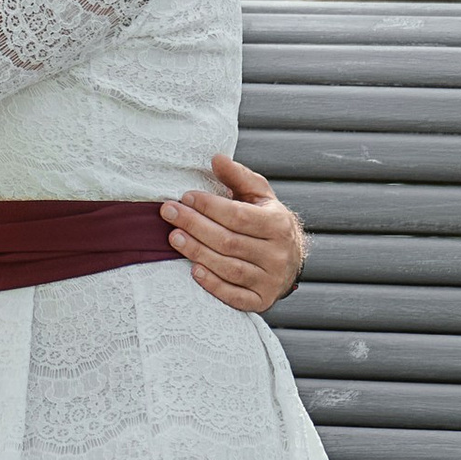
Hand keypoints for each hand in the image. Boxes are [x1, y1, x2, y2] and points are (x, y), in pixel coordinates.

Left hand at [162, 154, 305, 313]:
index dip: (209, 206)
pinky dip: (213, 285)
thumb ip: (238, 177)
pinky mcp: (262, 301)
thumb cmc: (267, 221)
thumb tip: (216, 158)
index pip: (238, 216)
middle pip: (229, 241)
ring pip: (229, 268)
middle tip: (168, 213)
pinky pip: (235, 296)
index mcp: (278, 224)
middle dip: (195, 225)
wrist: (291, 259)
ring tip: (173, 237)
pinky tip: (194, 270)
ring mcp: (271, 280)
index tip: (185, 197)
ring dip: (197, 252)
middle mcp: (278, 254)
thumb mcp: (259, 195)